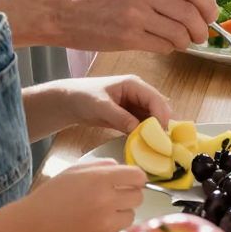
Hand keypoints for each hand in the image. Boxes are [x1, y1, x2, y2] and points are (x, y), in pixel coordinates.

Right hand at [24, 160, 146, 231]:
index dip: (136, 179)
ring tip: (99, 213)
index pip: (138, 176)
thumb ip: (102, 165)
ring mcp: (106, 224)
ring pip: (130, 216)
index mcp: (100, 180)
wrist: (32, 227)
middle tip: (113, 198)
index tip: (131, 182)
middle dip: (128, 195)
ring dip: (120, 213)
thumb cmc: (52, 196)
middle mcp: (107, 201)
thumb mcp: (74, 171)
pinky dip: (108, 230)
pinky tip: (90, 227)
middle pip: (138, 197)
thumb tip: (122, 168)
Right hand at [53, 0, 216, 53]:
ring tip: (181, 42)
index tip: (211, 16)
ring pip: (180, 32)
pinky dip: (169, 48)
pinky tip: (163, 45)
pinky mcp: (127, 36)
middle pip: (191, 13)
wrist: (59, 11)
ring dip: (186, 41)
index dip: (208, 6)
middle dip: (201, 29)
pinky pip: (163, 45)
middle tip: (200, 36)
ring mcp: (136, 14)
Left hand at [54, 74, 171, 137]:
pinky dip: (144, 134)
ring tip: (156, 147)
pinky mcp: (129, 116)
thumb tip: (138, 129)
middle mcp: (138, 94)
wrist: (68, 102)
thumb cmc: (83, 97)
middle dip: (161, 124)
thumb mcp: (101, 106)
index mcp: (134, 84)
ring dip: (154, 131)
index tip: (162, 133)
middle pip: (158, 109)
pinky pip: (142, 125)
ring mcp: (135, 105)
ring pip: (152, 118)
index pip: (155, 99)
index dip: (161, 115)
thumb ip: (120, 117)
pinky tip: (145, 145)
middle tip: (162, 143)